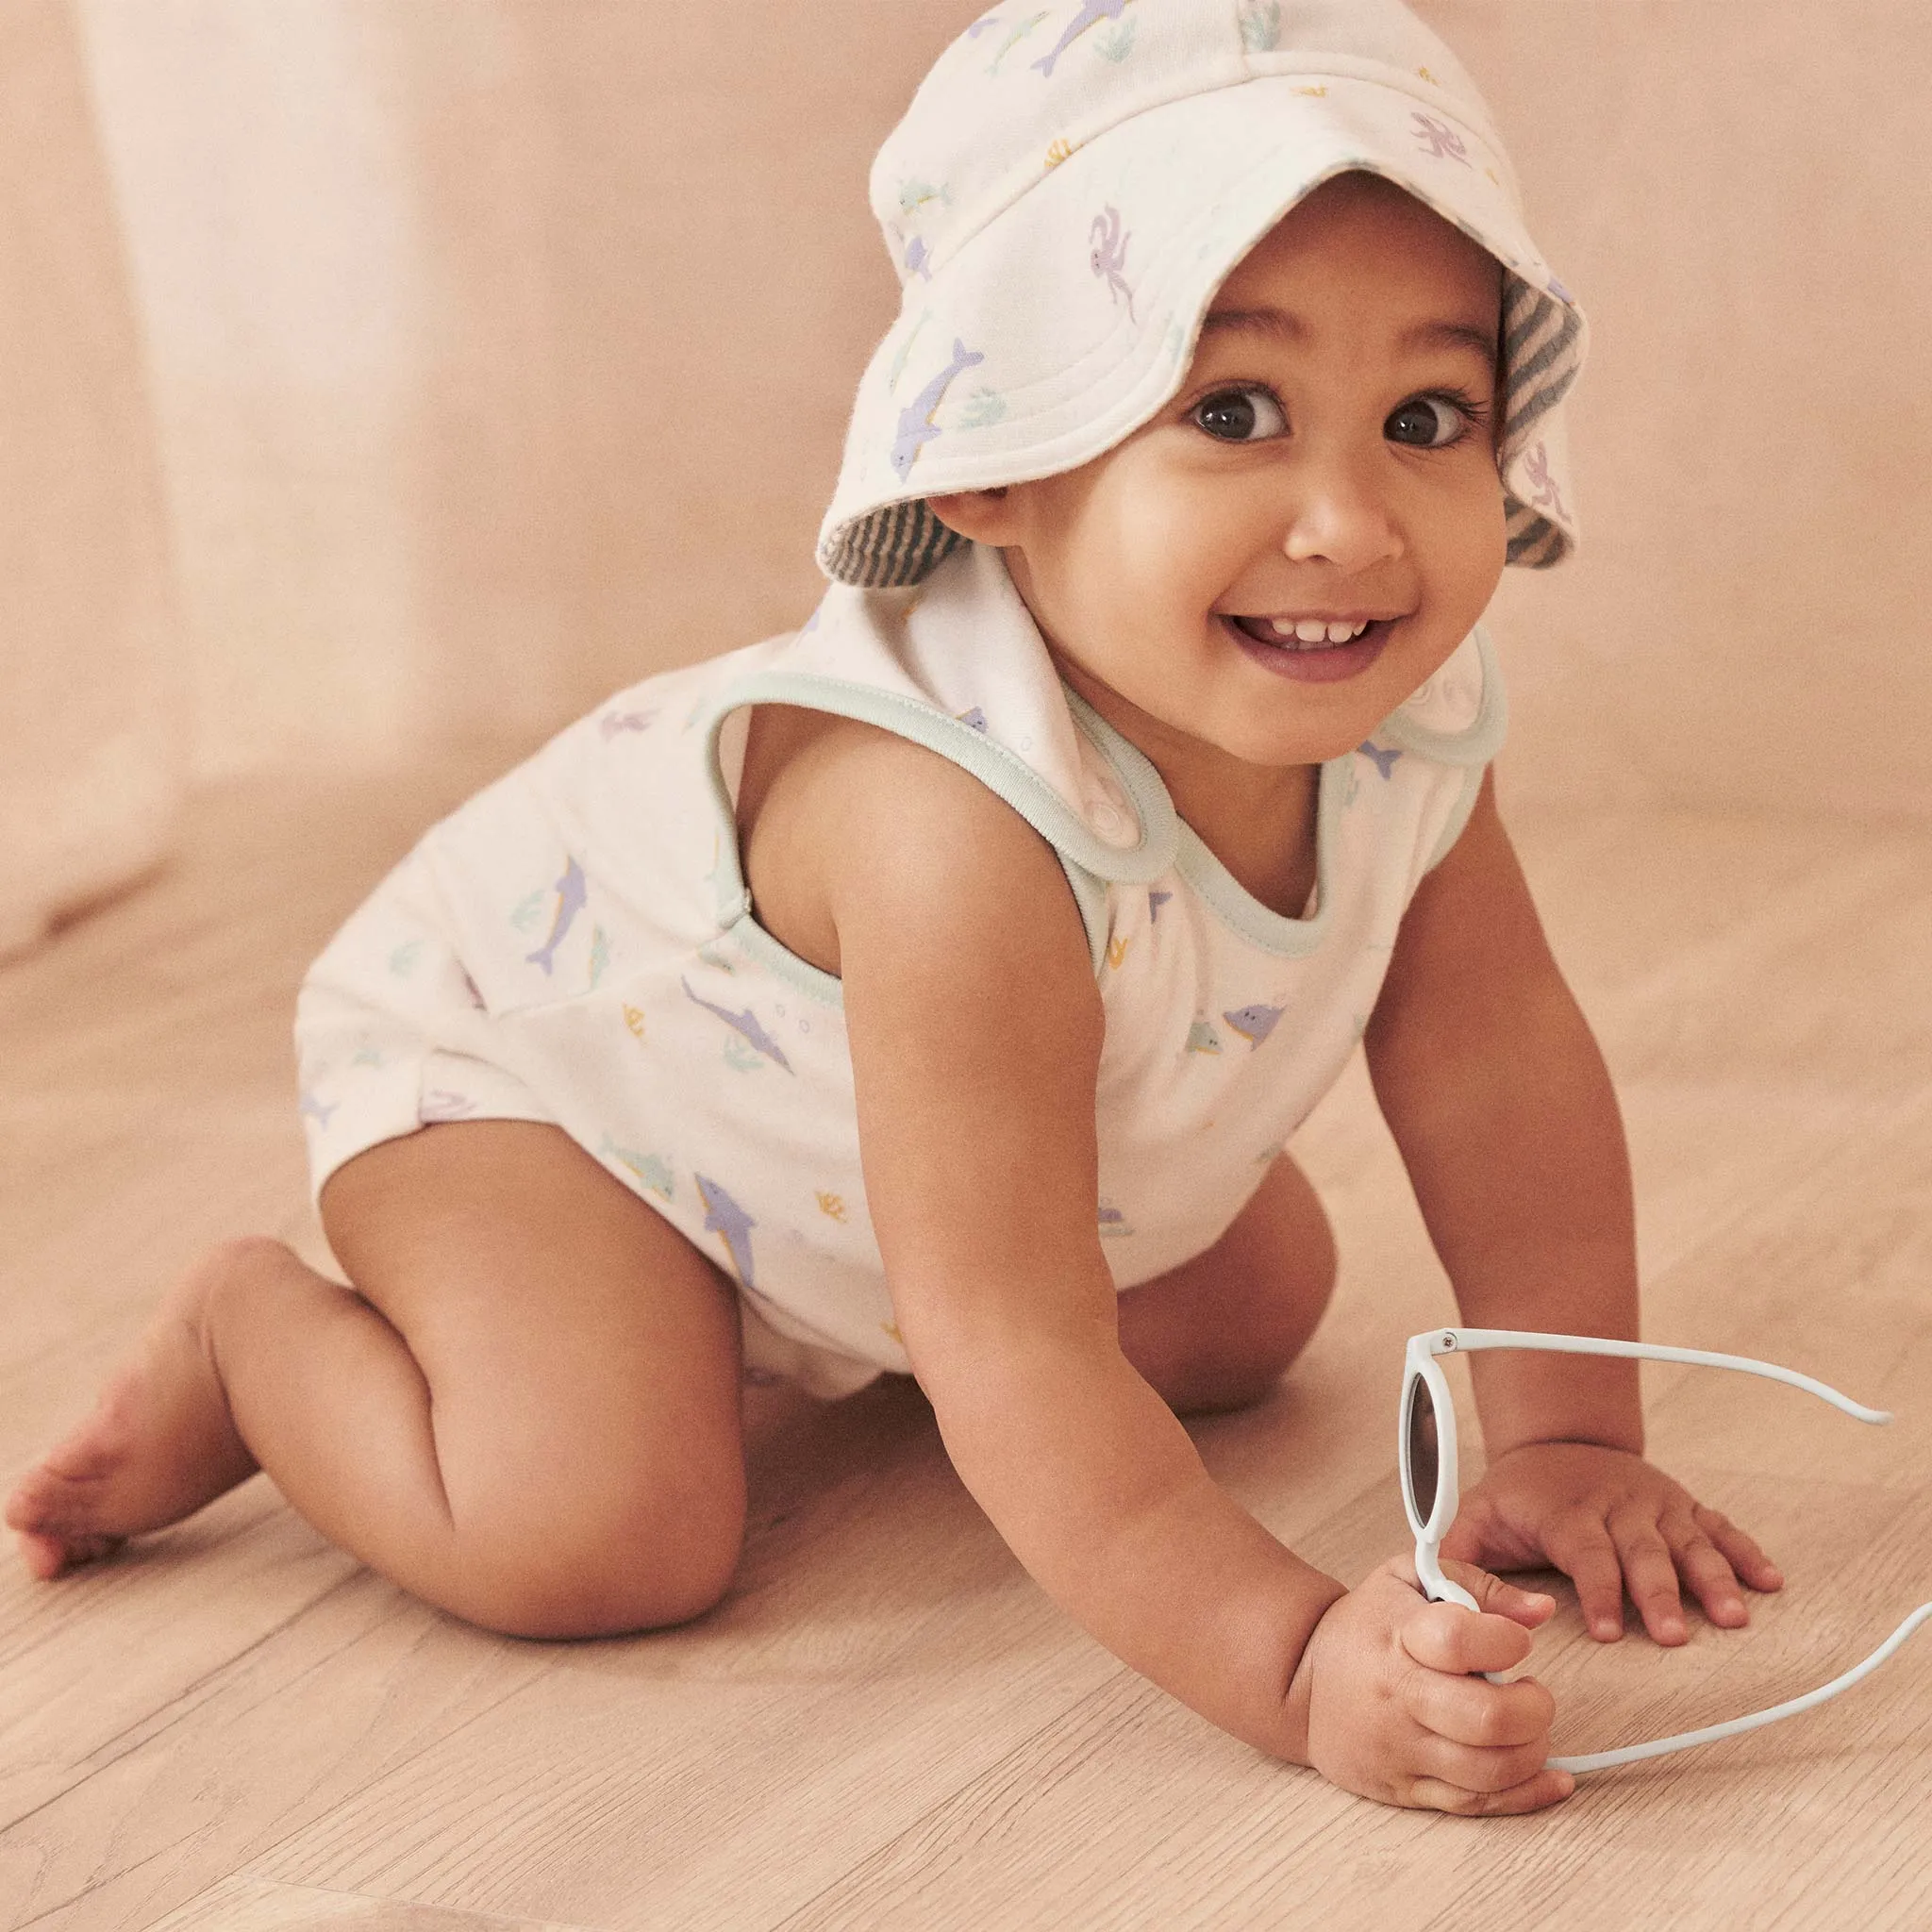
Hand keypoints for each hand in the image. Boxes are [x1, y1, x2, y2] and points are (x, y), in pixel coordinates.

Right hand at [1292, 1554, 1573, 1813]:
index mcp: (1399, 1635)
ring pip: (1488, 1770)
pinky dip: (1525, 1795)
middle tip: (1533, 1694)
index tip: (1516, 1640)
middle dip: (1534, 1709)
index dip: (1505, 1640)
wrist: (1301, 1679)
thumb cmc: (1366, 1625)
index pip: (1459, 1640)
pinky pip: (1474, 1805)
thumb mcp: (1408, 1578)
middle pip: (1486, 1718)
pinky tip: (1551, 1779)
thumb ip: (1477, 1586)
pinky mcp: (1404, 1788)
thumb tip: (1540, 1611)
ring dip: (1532, 1752)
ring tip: (1529, 1728)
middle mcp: (1398, 1697)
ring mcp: (1401, 1748)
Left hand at [1439, 1441, 1783, 1645]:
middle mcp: (1616, 1504)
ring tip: (1734, 1617)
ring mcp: (1654, 1504)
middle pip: (1642, 1552)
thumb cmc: (1513, 1497)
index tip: (1607, 1633)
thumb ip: (1465, 1571)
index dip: (1598, 1592)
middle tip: (1675, 1638)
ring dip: (1713, 1578)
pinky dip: (1746, 1551)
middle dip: (1659, 1595)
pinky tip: (1771, 1581)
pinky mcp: (1681, 1505)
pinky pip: (1718, 1526)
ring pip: (1688, 1541)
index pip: (1585, 1553)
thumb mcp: (1472, 1522)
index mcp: (1566, 1512)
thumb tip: (1502, 1617)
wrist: (1555, 1440)